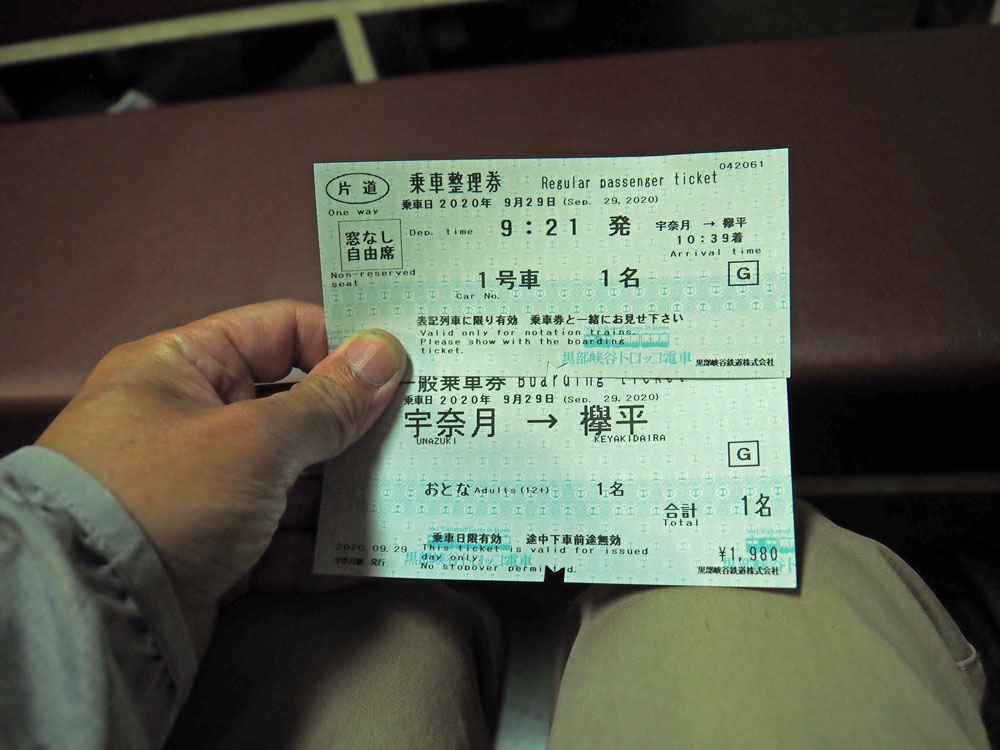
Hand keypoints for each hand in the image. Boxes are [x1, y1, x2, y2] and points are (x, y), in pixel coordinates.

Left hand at [36, 300, 405, 655]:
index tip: (402, 368)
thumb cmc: (168, 496)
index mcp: (185, 367)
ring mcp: (204, 489)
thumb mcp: (256, 439)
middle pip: (295, 410)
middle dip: (353, 428)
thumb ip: (329, 401)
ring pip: (293, 479)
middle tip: (418, 435)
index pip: (279, 331)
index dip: (341, 345)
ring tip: (401, 499)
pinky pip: (278, 538)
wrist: (91, 616)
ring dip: (341, 495)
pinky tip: (357, 560)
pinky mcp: (213, 549)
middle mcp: (192, 421)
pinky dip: (314, 550)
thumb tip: (386, 352)